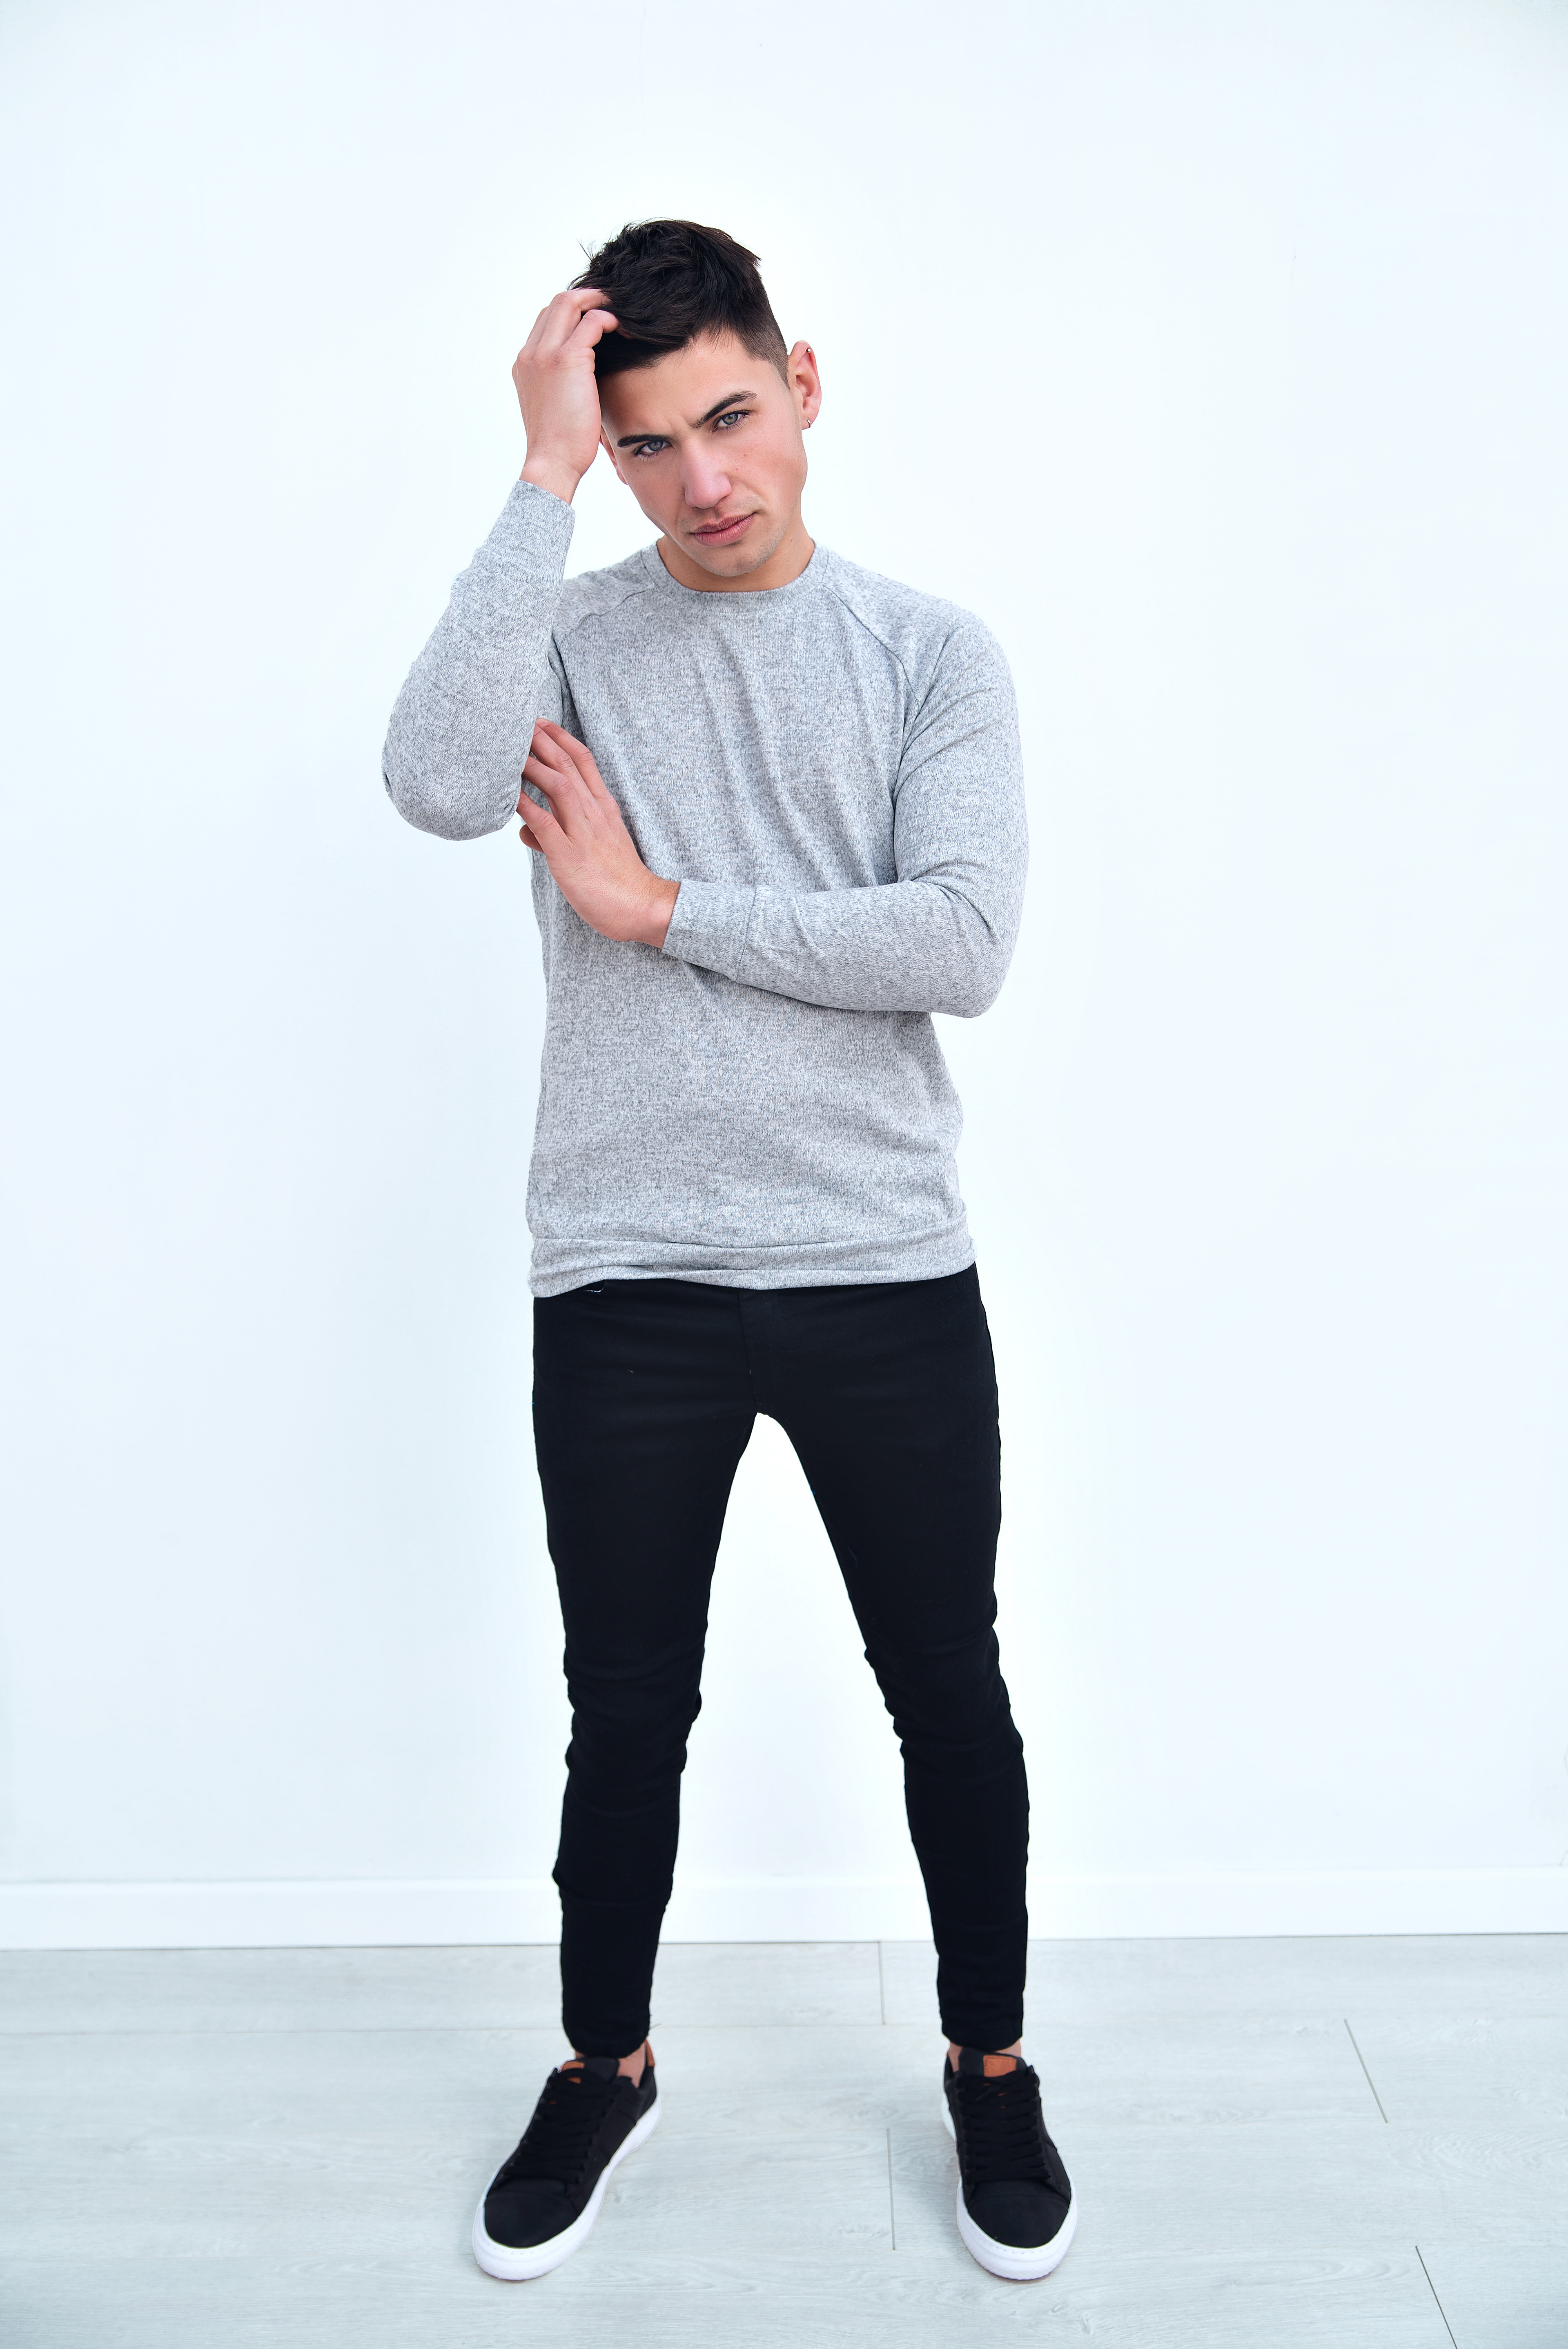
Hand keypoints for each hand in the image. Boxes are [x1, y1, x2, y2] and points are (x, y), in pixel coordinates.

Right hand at [513, 288, 618, 504]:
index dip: (572, 313)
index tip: (595, 317)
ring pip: (570, 303)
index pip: (546, 320)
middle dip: (586, 297)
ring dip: (597, 301)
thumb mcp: (555, 406)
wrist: (552, 463)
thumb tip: (585, 378)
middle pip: (556, 303)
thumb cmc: (560, 444)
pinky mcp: (567, 360)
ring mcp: (545, 354)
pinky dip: (608, 320)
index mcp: (525, 364)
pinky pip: (590, 322)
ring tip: (619, 311)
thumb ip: (562, 383)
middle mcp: (531, 354)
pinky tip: (622, 330)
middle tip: (611, 304)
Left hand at [518, 721, 678, 947]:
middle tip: (520, 723)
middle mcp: (594, 812)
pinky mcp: (568, 855)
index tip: (541, 723)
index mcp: (603, 807)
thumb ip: (558, 833)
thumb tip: (527, 831)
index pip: (583, 760)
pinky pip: (544, 823)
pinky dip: (524, 805)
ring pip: (557, 785)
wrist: (640, 906)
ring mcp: (582, 832)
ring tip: (511, 749)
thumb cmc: (615, 880)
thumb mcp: (591, 847)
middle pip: (567, 764)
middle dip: (542, 740)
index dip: (560, 737)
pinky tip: (508, 794)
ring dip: (532, 764)